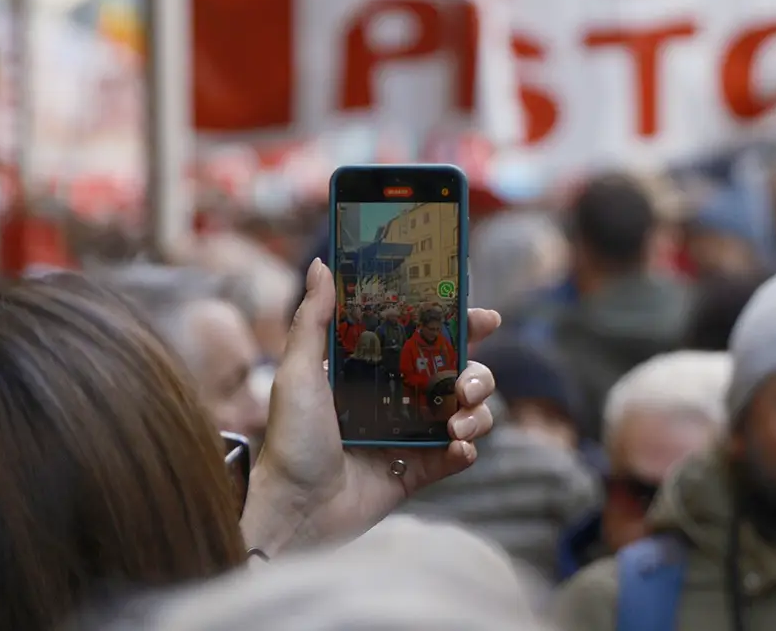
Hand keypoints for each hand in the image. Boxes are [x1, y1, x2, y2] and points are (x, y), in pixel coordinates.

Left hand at [240, 258, 500, 555]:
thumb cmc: (290, 440)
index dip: (460, 325)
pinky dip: (466, 450)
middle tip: (465, 384)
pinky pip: (459, 455)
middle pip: (460, 372)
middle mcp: (399, 398)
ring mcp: (412, 435)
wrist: (295, 510)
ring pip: (468, 412)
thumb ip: (313, 318)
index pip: (427, 338)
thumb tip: (322, 264)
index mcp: (375, 370)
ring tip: (456, 424)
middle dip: (477, 373)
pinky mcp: (419, 471)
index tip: (484, 318)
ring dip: (477, 413)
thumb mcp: (297, 372)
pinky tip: (457, 448)